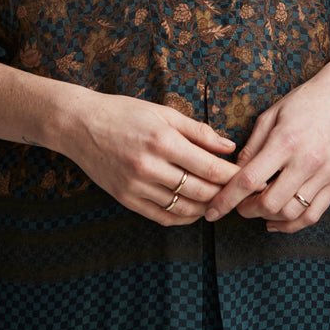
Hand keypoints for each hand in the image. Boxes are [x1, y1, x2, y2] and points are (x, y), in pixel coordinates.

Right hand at [62, 90, 236, 226]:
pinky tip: (195, 210)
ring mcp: (136, 186)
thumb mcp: (163, 112)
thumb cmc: (124, 112)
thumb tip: (229, 147)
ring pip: (184, 208)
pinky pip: (162, 217)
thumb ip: (199, 131)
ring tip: (220, 201)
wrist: (79, 125)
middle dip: (226, 194)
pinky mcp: (126, 199)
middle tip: (240, 193)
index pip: (211, 168)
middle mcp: (150, 166)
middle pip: (201, 191)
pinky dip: (184, 217)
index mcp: (163, 140)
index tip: (250, 178)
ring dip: (207, 208)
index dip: (234, 176)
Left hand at [205, 36, 329, 231]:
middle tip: (237, 205)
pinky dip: (292, 225)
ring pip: (291, 214)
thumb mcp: (271, 115)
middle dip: (247, 210)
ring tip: (257, 209)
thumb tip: (235, 174)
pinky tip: (277, 221)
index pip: (249, 180)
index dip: (227, 199)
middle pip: (270, 203)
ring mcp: (325, 174)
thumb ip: (252, 147)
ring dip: (268, 217)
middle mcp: (307, 161)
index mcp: (285, 142)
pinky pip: (312, 215)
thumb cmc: (305, 101)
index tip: (212, 210)